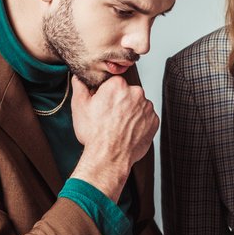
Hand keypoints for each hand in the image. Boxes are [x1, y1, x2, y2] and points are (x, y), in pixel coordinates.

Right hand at [70, 74, 157, 200]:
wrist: (110, 157)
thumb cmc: (95, 133)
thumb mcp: (79, 106)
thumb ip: (80, 86)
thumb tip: (79, 77)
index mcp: (118, 85)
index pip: (113, 83)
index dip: (106, 94)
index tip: (102, 105)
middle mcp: (136, 93)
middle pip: (127, 93)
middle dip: (120, 102)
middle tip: (109, 117)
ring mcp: (147, 108)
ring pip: (138, 106)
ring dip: (130, 112)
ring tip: (118, 126)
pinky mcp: (154, 121)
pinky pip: (146, 118)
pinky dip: (139, 123)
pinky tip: (128, 131)